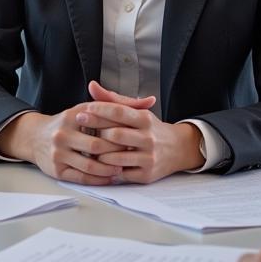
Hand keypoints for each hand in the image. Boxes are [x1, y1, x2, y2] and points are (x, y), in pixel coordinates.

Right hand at [0, 104, 132, 185]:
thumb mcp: (87, 108)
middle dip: (116, 152)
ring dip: (109, 169)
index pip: (102, 123)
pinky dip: (99, 179)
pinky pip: (82, 177)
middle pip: (97, 146)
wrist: (35, 137)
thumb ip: (118, 104)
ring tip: (122, 168)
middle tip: (131, 155)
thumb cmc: (68, 123)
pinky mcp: (56, 169)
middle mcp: (62, 134)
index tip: (134, 136)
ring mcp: (58, 153)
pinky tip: (109, 177)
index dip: (119, 131)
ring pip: (90, 165)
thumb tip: (149, 101)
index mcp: (72, 116)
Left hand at [76, 81, 202, 182]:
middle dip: (97, 132)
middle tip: (82, 130)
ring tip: (88, 148)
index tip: (83, 110)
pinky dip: (108, 169)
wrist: (179, 148)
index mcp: (145, 119)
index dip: (99, 110)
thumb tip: (92, 86)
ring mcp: (149, 158)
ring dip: (99, 154)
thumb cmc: (150, 128)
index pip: (119, 112)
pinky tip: (99, 164)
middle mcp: (149, 138)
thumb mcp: (136, 111)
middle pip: (115, 135)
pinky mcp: (146, 175)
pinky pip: (121, 174)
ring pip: (115, 157)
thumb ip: (112, 100)